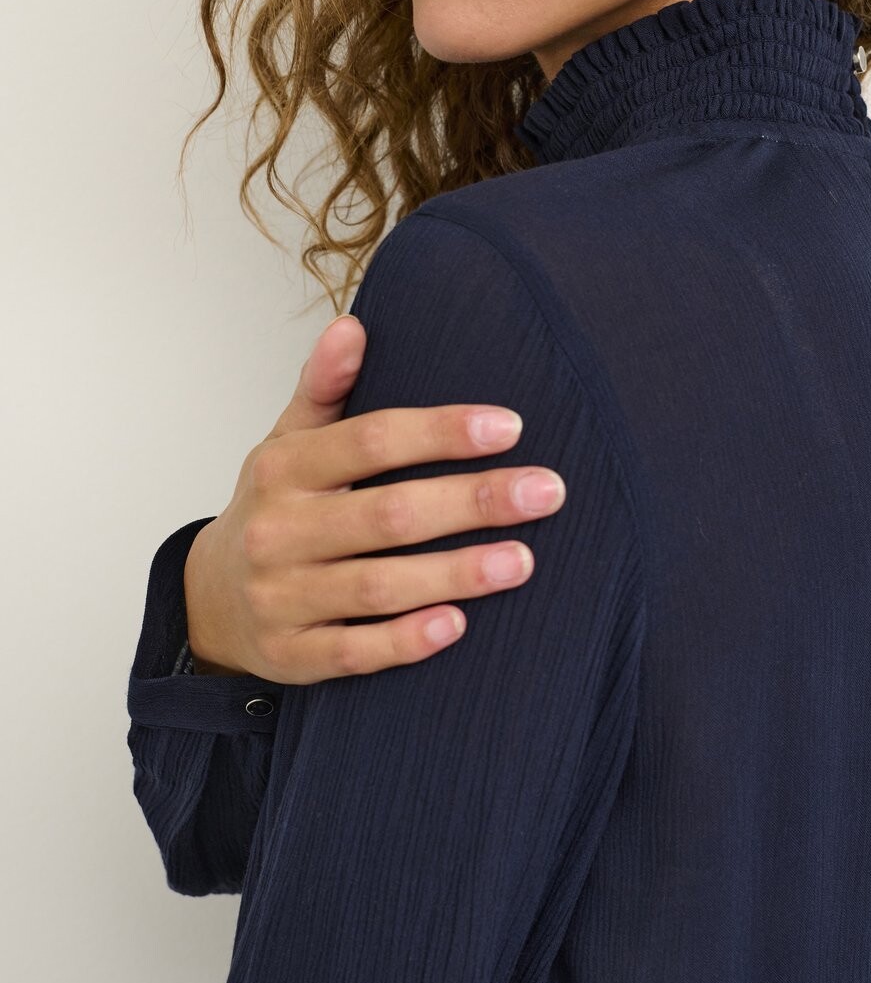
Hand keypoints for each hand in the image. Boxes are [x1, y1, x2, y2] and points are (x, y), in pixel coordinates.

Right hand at [182, 314, 566, 681]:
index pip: (370, 441)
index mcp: (284, 468)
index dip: (441, 432)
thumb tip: (352, 326)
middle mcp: (278, 530)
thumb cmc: (276, 507)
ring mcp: (281, 596)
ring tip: (521, 561)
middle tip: (545, 492)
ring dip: (454, 574)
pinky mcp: (290, 656)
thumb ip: (323, 388)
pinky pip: (353, 652)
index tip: (509, 426)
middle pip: (387, 513)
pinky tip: (456, 625)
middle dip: (471, 501)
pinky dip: (404, 641)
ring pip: (377, 586)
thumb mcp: (288, 442)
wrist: (212, 599)